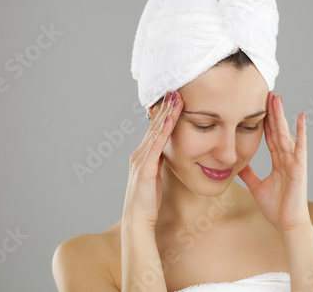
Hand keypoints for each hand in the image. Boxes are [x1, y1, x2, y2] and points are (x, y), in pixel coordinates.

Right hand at [122, 91, 182, 228]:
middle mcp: (139, 155)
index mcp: (143, 157)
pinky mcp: (145, 168)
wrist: (137, 222)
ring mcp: (140, 160)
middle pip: (154, 126)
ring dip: (166, 113)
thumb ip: (159, 166)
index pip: (156, 131)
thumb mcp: (155, 180)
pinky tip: (171, 118)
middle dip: (165, 108)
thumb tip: (167, 157)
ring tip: (175, 97)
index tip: (175, 99)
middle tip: (175, 89)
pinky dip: (164, 130)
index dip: (165, 114)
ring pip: (155, 132)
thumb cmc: (148, 204)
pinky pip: (157, 145)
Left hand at [238, 91, 309, 231]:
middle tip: (267, 93)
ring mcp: (294, 161)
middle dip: (272, 112)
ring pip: (286, 134)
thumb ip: (248, 174)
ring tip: (278, 98)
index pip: (269, 136)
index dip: (265, 121)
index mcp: (277, 161)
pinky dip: (300, 132)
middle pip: (277, 130)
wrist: (287, 223)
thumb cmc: (276, 207)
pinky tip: (301, 117)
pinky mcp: (299, 167)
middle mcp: (286, 158)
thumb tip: (236, 165)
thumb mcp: (256, 186)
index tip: (260, 105)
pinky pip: (299, 147)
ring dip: (282, 116)